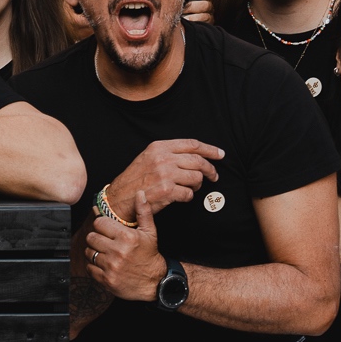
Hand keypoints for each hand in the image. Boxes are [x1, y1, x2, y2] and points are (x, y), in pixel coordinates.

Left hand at [84, 183, 168, 300]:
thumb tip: (140, 194)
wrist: (155, 283)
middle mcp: (118, 251)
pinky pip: (89, 268)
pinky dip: (94, 267)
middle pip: (91, 237)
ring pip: (88, 252)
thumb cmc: (150, 256)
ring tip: (106, 254)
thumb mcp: (150, 232)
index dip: (103, 226)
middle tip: (106, 243)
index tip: (109, 231)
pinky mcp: (106, 280)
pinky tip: (105, 266)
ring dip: (95, 252)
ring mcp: (111, 266)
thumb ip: (143, 212)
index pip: (99, 223)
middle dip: (97, 239)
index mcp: (127, 237)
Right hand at [106, 139, 223, 216]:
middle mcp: (163, 158)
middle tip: (214, 176)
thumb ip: (169, 153)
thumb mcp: (148, 157)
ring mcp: (165, 174)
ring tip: (191, 188)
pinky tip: (181, 196)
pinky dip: (188, 197)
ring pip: (197, 178)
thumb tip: (195, 155)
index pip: (192, 144)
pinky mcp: (167, 191)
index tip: (220, 154)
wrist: (120, 197)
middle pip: (198, 161)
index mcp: (159, 147)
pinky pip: (189, 194)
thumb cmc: (135, 179)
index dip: (210, 149)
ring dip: (197, 185)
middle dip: (210, 169)